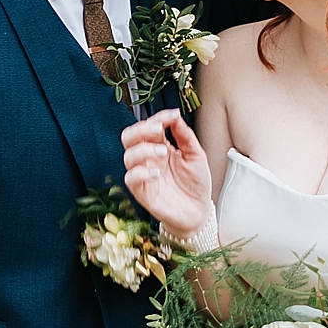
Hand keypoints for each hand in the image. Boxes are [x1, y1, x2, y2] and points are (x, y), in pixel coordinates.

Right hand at [121, 110, 213, 234]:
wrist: (199, 212)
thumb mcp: (196, 155)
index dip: (158, 117)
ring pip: (128, 156)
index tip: (172, 115)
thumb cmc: (196, 184)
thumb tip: (175, 116)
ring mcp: (143, 174)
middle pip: (129, 137)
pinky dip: (140, 172)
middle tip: (157, 129)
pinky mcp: (141, 192)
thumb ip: (185, 135)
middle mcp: (148, 158)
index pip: (149, 126)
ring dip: (143, 149)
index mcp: (160, 146)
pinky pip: (130, 179)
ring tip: (163, 152)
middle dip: (141, 129)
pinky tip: (156, 173)